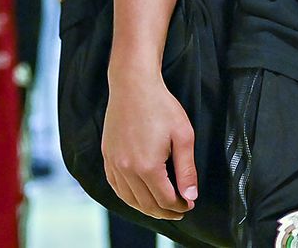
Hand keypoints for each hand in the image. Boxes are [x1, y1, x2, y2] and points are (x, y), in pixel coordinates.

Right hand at [103, 69, 196, 219]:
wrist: (133, 85)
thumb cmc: (160, 106)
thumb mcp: (183, 136)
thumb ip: (187, 169)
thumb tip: (190, 196)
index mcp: (147, 166)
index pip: (165, 200)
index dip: (180, 206)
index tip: (189, 204)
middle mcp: (127, 169)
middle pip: (147, 204)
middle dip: (165, 211)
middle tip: (179, 209)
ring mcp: (114, 164)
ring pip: (130, 199)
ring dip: (147, 208)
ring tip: (162, 207)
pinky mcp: (106, 156)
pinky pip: (116, 187)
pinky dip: (129, 197)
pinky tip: (139, 195)